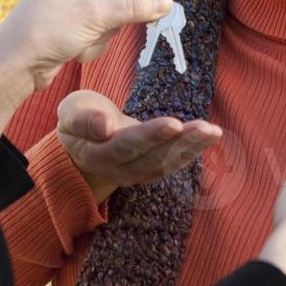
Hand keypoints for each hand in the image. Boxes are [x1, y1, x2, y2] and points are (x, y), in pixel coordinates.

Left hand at [0, 0, 171, 133]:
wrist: (14, 67)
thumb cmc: (46, 33)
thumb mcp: (94, 18)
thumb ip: (133, 8)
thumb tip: (167, 2)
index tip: (161, 13)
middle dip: (111, 22)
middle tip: (100, 32)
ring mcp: (72, 0)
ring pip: (112, 18)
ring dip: (101, 36)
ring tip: (78, 43)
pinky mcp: (72, 23)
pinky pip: (99, 31)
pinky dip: (92, 44)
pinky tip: (73, 50)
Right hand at [56, 90, 220, 202]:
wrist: (80, 141)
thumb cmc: (79, 118)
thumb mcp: (70, 112)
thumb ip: (84, 120)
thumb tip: (104, 127)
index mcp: (98, 153)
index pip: (128, 145)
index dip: (151, 136)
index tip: (174, 123)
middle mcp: (120, 169)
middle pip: (154, 157)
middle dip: (183, 142)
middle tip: (208, 128)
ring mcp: (136, 173)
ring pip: (168, 162)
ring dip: (193, 147)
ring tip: (214, 132)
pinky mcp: (150, 169)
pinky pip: (173, 162)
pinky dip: (192, 150)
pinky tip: (209, 137)